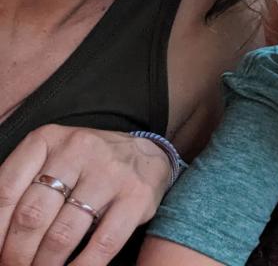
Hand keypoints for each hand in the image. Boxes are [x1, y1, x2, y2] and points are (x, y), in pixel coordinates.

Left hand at [0, 125, 170, 265]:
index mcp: (48, 140)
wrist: (146, 155)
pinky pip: (102, 243)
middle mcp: (79, 150)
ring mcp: (110, 173)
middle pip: (33, 215)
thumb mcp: (51, 159)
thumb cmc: (87, 165)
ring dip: (45, 264)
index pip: (7, 190)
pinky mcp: (136, 196)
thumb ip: (21, 187)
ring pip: (63, 233)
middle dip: (17, 253)